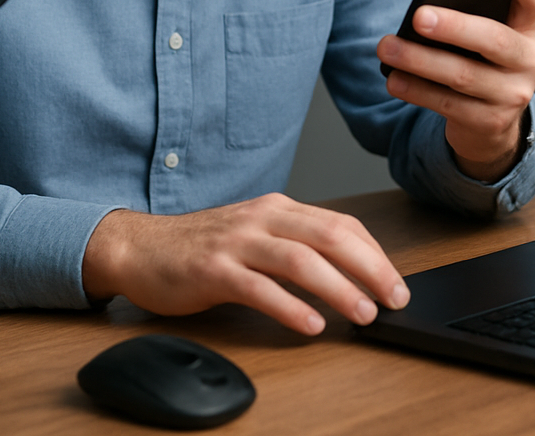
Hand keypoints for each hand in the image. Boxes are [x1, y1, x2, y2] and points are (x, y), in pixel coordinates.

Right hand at [81, 193, 408, 334]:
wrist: (138, 247)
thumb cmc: (201, 247)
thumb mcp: (256, 236)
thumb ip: (296, 248)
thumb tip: (348, 277)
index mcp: (279, 208)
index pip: (342, 225)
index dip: (375, 254)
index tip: (396, 283)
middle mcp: (263, 218)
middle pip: (330, 238)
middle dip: (370, 269)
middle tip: (394, 299)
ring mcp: (237, 242)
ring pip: (301, 260)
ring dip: (339, 289)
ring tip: (363, 314)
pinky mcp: (212, 269)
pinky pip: (259, 288)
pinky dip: (290, 307)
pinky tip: (310, 325)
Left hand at [376, 0, 534, 182]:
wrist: (491, 123)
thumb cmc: (480, 63)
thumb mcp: (484, 37)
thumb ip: (471, 15)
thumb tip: (426, 3)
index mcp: (528, 30)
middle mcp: (528, 62)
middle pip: (495, 40)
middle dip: (454, 27)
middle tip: (419, 16)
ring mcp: (513, 96)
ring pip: (463, 75)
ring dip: (420, 60)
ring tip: (387, 47)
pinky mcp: (490, 123)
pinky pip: (448, 105)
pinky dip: (417, 90)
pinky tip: (394, 79)